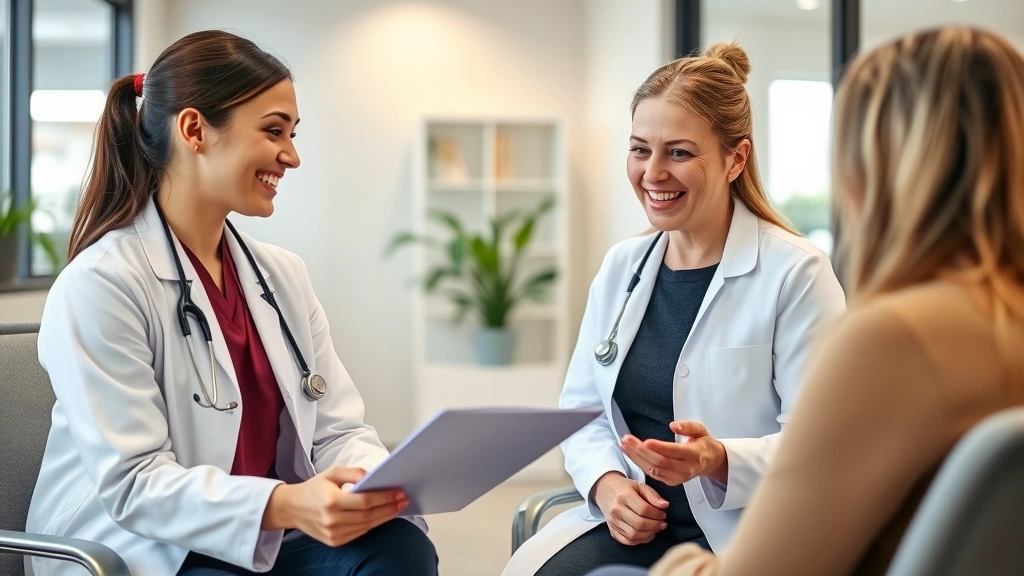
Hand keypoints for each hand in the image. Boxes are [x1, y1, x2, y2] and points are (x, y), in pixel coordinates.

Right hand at [262, 466, 408, 546]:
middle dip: (390, 508)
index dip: (385, 498)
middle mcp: (333, 520)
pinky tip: (382, 516)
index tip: (399, 492)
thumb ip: (353, 472)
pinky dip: (372, 525)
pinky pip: (359, 533)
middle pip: (369, 515)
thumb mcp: (331, 473)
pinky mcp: (334, 541)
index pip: (365, 501)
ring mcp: (333, 533)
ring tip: (397, 508)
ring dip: (384, 517)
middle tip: (404, 500)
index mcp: (332, 501)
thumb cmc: (313, 488)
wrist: (291, 508)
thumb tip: (373, 475)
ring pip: (366, 526)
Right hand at [592, 472, 669, 545]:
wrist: (605, 490)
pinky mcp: (612, 530)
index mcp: (624, 496)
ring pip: (634, 535)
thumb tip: (665, 505)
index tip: (663, 514)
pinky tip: (647, 535)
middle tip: (662, 523)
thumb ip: (653, 495)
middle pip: (639, 524)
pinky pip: (627, 541)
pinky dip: (640, 541)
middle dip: (655, 526)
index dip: (656, 514)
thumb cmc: (625, 488)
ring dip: (649, 534)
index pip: (643, 509)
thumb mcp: (639, 486)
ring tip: (656, 529)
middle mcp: (616, 510)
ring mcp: (613, 522)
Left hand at [620, 421, 727, 486]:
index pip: (674, 452)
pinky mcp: (670, 482)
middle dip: (641, 451)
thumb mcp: (701, 430)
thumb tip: (673, 426)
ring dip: (636, 457)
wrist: (709, 462)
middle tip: (627, 439)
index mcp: (694, 455)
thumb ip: (688, 426)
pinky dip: (638, 463)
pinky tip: (629, 453)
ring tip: (624, 444)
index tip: (645, 441)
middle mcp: (686, 469)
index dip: (659, 448)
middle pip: (660, 462)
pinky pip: (651, 474)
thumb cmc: (702, 443)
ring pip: (653, 469)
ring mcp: (677, 478)